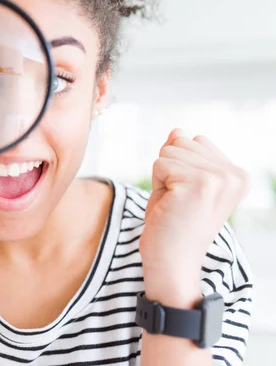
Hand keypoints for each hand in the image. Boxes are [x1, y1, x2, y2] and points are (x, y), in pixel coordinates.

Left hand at [140, 128, 248, 294]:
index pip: (193, 140)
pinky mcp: (198, 184)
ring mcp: (219, 178)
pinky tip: (168, 207)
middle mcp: (234, 174)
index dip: (178, 166)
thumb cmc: (172, 225)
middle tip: (176, 202)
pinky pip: (160, 163)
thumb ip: (181, 155)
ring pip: (168, 151)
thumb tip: (178, 129)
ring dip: (161, 178)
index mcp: (237, 174)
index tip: (186, 196)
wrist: (171, 262)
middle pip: (180, 142)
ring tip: (173, 205)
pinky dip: (156, 185)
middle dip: (168, 170)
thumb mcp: (178, 182)